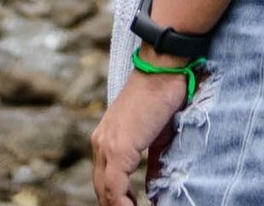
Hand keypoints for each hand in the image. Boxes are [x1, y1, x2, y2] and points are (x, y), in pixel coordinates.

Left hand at [92, 64, 189, 204]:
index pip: (105, 179)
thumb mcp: (157, 139)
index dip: (115, 199)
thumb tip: (153, 188)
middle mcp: (101, 143)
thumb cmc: (162, 99)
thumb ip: (152, 165)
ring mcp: (107, 146)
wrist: (162, 71)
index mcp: (106, 140)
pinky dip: (123, 202)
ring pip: (105, 190)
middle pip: (101, 188)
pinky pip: (115, 186)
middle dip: (115, 205)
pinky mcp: (118, 148)